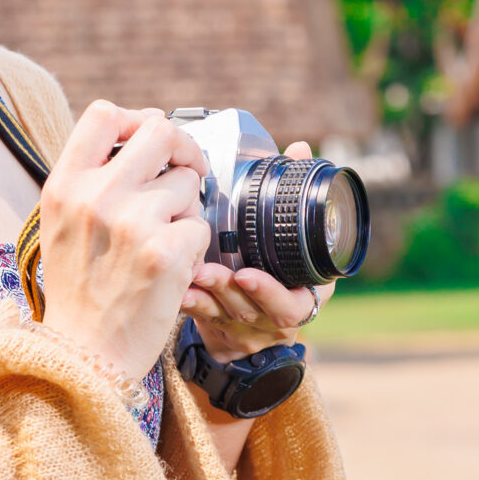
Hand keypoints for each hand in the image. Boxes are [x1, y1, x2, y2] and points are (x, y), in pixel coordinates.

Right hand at [38, 103, 211, 385]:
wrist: (83, 357)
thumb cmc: (79, 290)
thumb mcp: (62, 224)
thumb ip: (91, 180)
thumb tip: (139, 135)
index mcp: (64, 185)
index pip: (104, 113)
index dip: (137, 119)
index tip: (149, 142)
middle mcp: (95, 196)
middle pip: (161, 131)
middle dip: (183, 150)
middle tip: (188, 174)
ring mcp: (132, 222)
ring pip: (189, 183)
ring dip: (187, 209)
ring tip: (164, 242)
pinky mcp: (165, 252)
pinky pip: (201, 225)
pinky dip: (194, 248)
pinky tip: (171, 270)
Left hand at [180, 141, 333, 363]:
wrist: (260, 316)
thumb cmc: (277, 268)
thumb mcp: (294, 241)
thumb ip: (293, 196)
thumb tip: (298, 150)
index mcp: (301, 296)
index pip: (295, 305)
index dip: (272, 292)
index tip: (248, 273)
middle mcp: (273, 317)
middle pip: (255, 310)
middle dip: (231, 290)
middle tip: (212, 270)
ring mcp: (246, 328)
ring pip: (226, 315)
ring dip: (209, 293)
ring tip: (194, 272)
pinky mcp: (220, 329)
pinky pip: (203, 320)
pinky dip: (190, 304)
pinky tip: (177, 290)